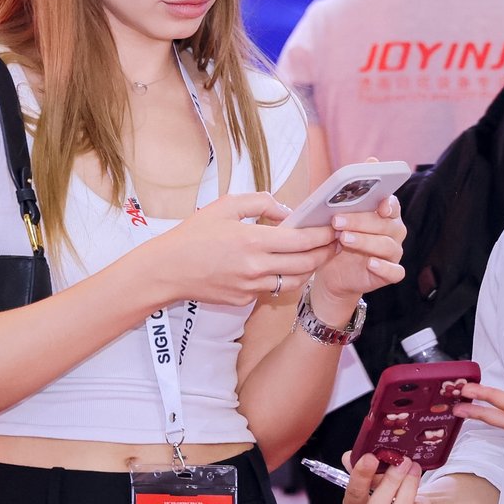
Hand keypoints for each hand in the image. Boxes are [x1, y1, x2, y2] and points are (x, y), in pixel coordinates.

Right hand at [154, 192, 336, 306]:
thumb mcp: (226, 205)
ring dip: (310, 269)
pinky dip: (283, 277)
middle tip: (336, 242)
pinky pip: (272, 289)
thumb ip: (261, 202)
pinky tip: (285, 266)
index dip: (323, 235)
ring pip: (294, 281)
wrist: (167, 269)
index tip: (334, 227)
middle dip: (326, 253)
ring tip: (317, 255)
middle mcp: (255, 267)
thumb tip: (287, 212)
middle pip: (306, 264)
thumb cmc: (194, 234)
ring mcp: (250, 288)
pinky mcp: (244, 301)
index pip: (302, 241)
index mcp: (252, 240)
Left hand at [313, 193, 406, 305]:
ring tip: (344, 239)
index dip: (388, 204)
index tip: (379, 206)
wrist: (333, 272)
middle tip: (337, 221)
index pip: (391, 205)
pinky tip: (370, 263)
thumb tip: (326, 193)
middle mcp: (393, 233)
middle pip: (385, 224)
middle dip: (360, 221)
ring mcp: (393, 254)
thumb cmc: (337, 242)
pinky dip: (384, 267)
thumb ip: (338, 210)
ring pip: (387, 246)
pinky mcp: (390, 274)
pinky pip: (395, 272)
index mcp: (384, 215)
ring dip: (365, 241)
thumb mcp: (334, 224)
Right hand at [341, 452, 434, 503]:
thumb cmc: (390, 496)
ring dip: (408, 488)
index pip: (353, 496)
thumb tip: (349, 456)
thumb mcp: (376, 481)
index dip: (360, 477)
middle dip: (391, 481)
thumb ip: (365, 469)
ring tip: (415, 468)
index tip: (371, 457)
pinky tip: (423, 497)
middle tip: (403, 460)